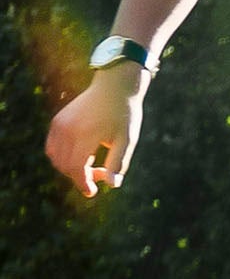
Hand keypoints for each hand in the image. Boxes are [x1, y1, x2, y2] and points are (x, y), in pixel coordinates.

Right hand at [45, 70, 146, 196]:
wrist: (115, 86)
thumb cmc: (125, 113)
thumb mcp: (128, 139)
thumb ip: (118, 162)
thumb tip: (112, 185)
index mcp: (86, 134)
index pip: (76, 167)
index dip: (82, 183)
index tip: (92, 192)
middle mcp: (68, 129)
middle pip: (64, 165)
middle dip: (79, 176)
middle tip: (99, 174)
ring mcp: (59, 124)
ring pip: (56, 158)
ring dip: (70, 167)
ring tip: (92, 161)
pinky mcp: (57, 121)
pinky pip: (52, 147)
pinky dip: (62, 156)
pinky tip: (81, 154)